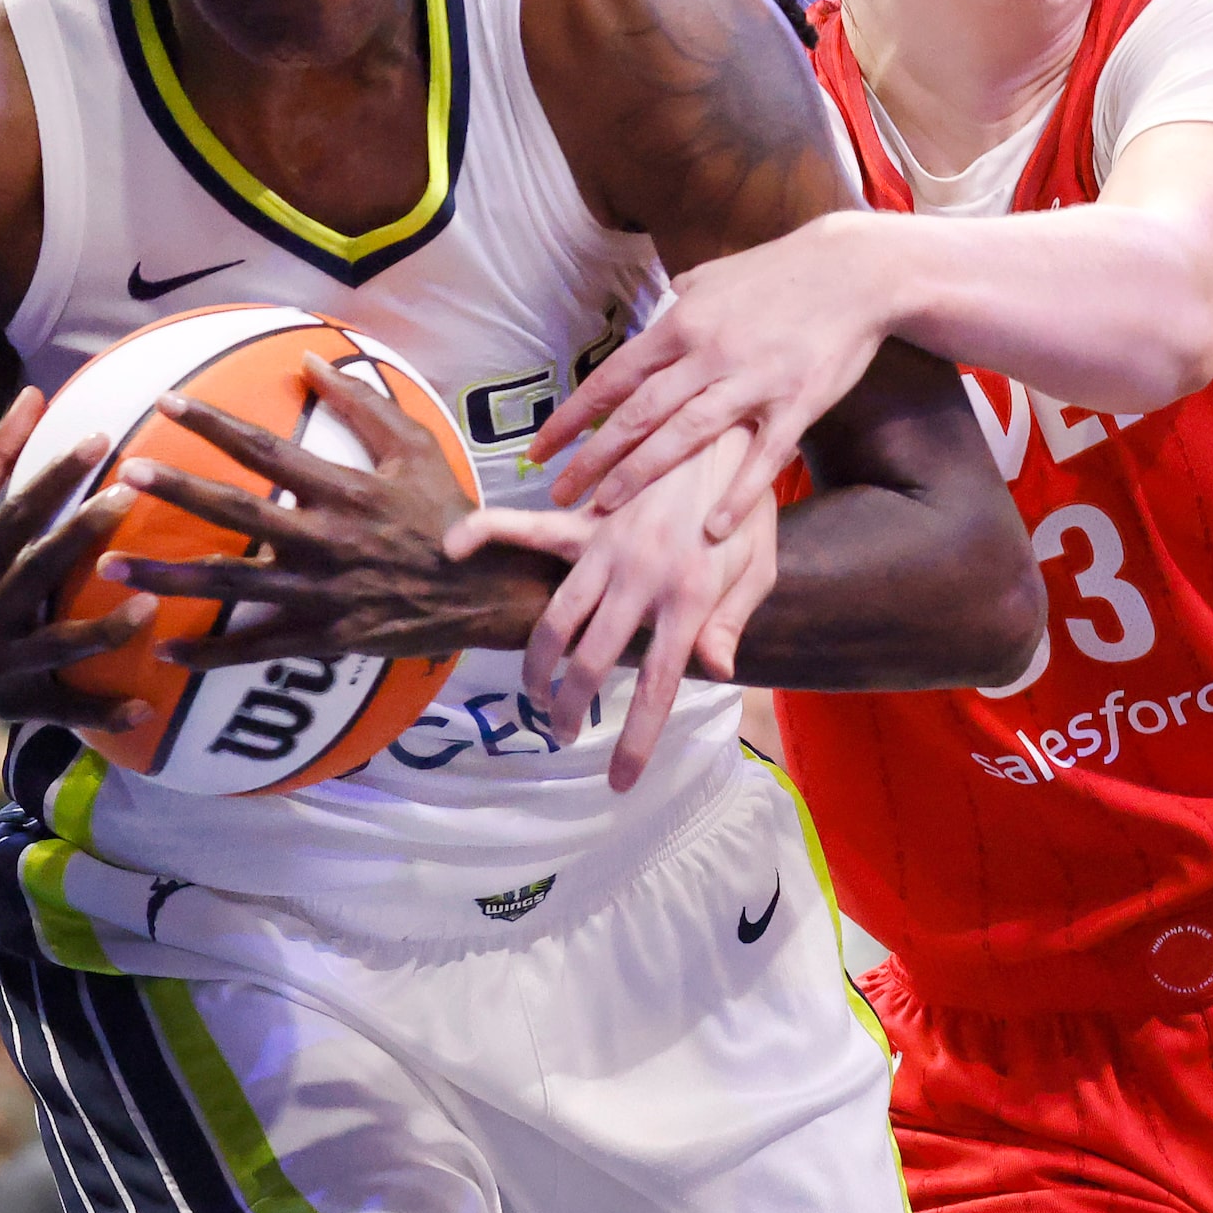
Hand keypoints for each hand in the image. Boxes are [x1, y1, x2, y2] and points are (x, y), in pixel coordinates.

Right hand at [0, 388, 154, 725]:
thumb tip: (34, 393)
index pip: (16, 513)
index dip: (55, 474)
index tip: (101, 437)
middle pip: (37, 571)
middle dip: (82, 534)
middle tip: (130, 497)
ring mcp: (1, 664)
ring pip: (57, 648)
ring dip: (104, 632)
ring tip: (152, 605)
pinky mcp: (18, 705)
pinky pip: (66, 712)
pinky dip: (104, 713)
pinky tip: (149, 707)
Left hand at [102, 354, 554, 666]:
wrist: (488, 593)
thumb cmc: (450, 515)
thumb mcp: (416, 448)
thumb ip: (363, 402)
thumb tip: (311, 357)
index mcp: (346, 489)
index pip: (268, 450)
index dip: (215, 425)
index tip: (168, 402)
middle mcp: (327, 539)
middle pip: (238, 512)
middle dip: (177, 491)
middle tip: (123, 474)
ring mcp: (323, 593)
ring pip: (232, 584)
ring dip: (169, 574)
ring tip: (113, 562)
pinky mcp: (326, 638)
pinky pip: (257, 648)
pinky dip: (209, 653)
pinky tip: (164, 648)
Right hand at [445, 427, 777, 791]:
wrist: (722, 430)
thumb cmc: (743, 508)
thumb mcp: (759, 566)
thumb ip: (734, 619)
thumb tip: (715, 671)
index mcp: (688, 598)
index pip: (658, 685)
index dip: (635, 741)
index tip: (617, 782)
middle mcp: (639, 578)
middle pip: (591, 662)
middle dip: (570, 708)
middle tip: (562, 730)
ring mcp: (606, 548)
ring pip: (555, 620)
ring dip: (538, 667)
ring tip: (535, 693)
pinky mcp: (584, 521)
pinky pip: (525, 528)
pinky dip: (484, 533)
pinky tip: (452, 547)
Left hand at [531, 212, 891, 535]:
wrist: (856, 270)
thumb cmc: (783, 271)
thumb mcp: (718, 274)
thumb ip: (684, 295)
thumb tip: (662, 303)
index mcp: (684, 323)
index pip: (614, 378)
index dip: (573, 416)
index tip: (540, 448)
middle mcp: (709, 354)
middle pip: (638, 413)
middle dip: (592, 457)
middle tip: (558, 491)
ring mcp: (753, 381)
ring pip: (685, 436)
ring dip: (641, 474)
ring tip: (606, 508)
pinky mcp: (797, 405)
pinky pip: (761, 458)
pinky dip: (736, 494)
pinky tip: (711, 528)